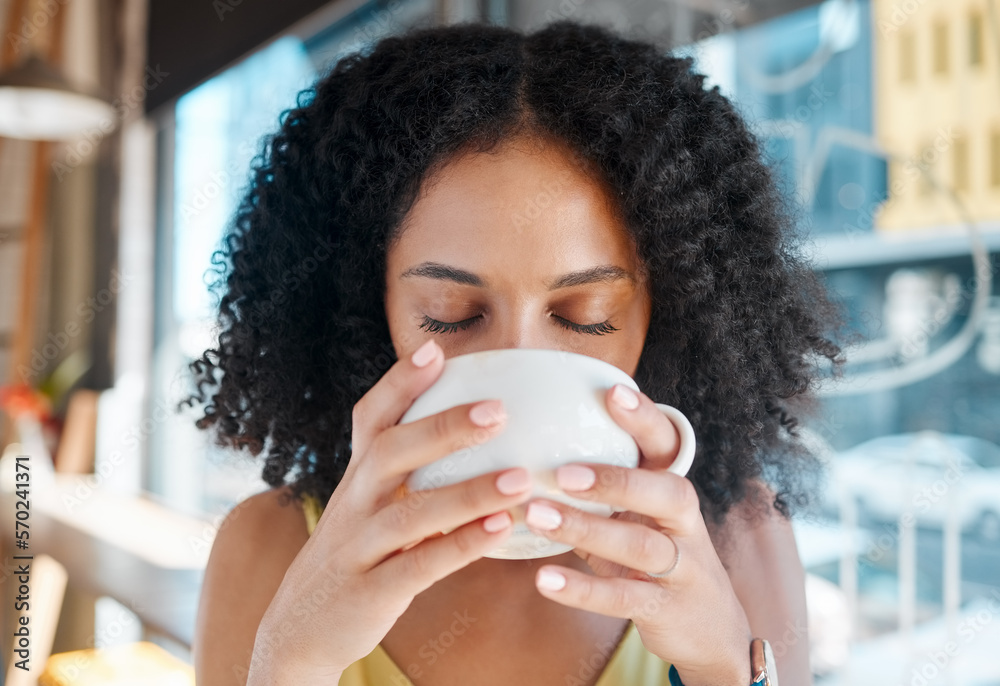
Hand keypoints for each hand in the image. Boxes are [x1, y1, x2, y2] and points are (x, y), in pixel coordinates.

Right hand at [247, 339, 531, 682]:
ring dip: (468, 494)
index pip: (370, 418)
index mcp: (356, 476)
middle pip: (390, 452)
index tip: (434, 349)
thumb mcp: (369, 506)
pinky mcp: (370, 592)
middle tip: (498, 410)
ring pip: (409, 513)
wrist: (299, 627)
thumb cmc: (356, 553)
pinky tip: (501, 529)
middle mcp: (352, 503)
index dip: (399, 383)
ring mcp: (358, 547)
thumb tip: (476, 431)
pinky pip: (419, 566)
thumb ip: (409, 473)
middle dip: (443, 427)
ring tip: (520, 478)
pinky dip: (462, 545)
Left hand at [524, 384, 752, 685]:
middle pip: (664, 492)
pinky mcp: (668, 609)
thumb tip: (531, 454)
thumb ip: (600, 492)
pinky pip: (626, 597)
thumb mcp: (638, 519)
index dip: (644, 418)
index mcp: (673, 490)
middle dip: (615, 480)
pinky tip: (544, 580)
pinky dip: (584, 589)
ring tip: (536, 516)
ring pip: (640, 545)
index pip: (667, 445)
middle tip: (561, 472)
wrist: (712, 631)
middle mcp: (684, 523)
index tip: (613, 391)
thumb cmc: (656, 560)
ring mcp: (682, 567)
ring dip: (586, 530)